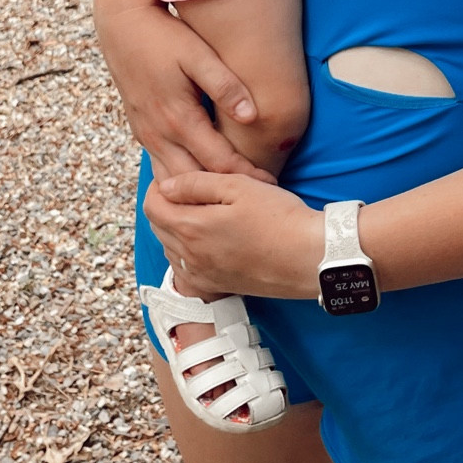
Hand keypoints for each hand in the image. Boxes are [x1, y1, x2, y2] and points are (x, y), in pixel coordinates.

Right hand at [93, 0, 275, 180]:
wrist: (121, 26)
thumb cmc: (164, 36)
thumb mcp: (198, 55)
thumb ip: (224, 85)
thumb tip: (252, 115)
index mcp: (178, 119)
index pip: (218, 162)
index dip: (246, 176)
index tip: (271, 185)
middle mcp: (159, 134)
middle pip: (195, 180)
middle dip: (224, 191)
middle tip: (256, 199)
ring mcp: (146, 135)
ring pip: (173, 179)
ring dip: (199, 191)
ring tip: (229, 197)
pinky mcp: (141, 131)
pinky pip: (161, 167)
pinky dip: (181, 180)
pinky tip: (199, 184)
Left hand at [144, 171, 323, 299]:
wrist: (310, 257)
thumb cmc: (278, 217)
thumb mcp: (238, 186)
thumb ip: (196, 184)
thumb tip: (167, 186)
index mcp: (191, 229)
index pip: (152, 206)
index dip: (158, 187)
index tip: (176, 176)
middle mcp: (190, 257)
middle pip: (158, 228)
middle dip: (166, 206)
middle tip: (189, 191)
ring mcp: (203, 275)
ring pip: (171, 249)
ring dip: (176, 229)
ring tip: (201, 213)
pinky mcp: (218, 286)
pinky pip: (187, 269)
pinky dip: (188, 252)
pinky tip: (209, 240)